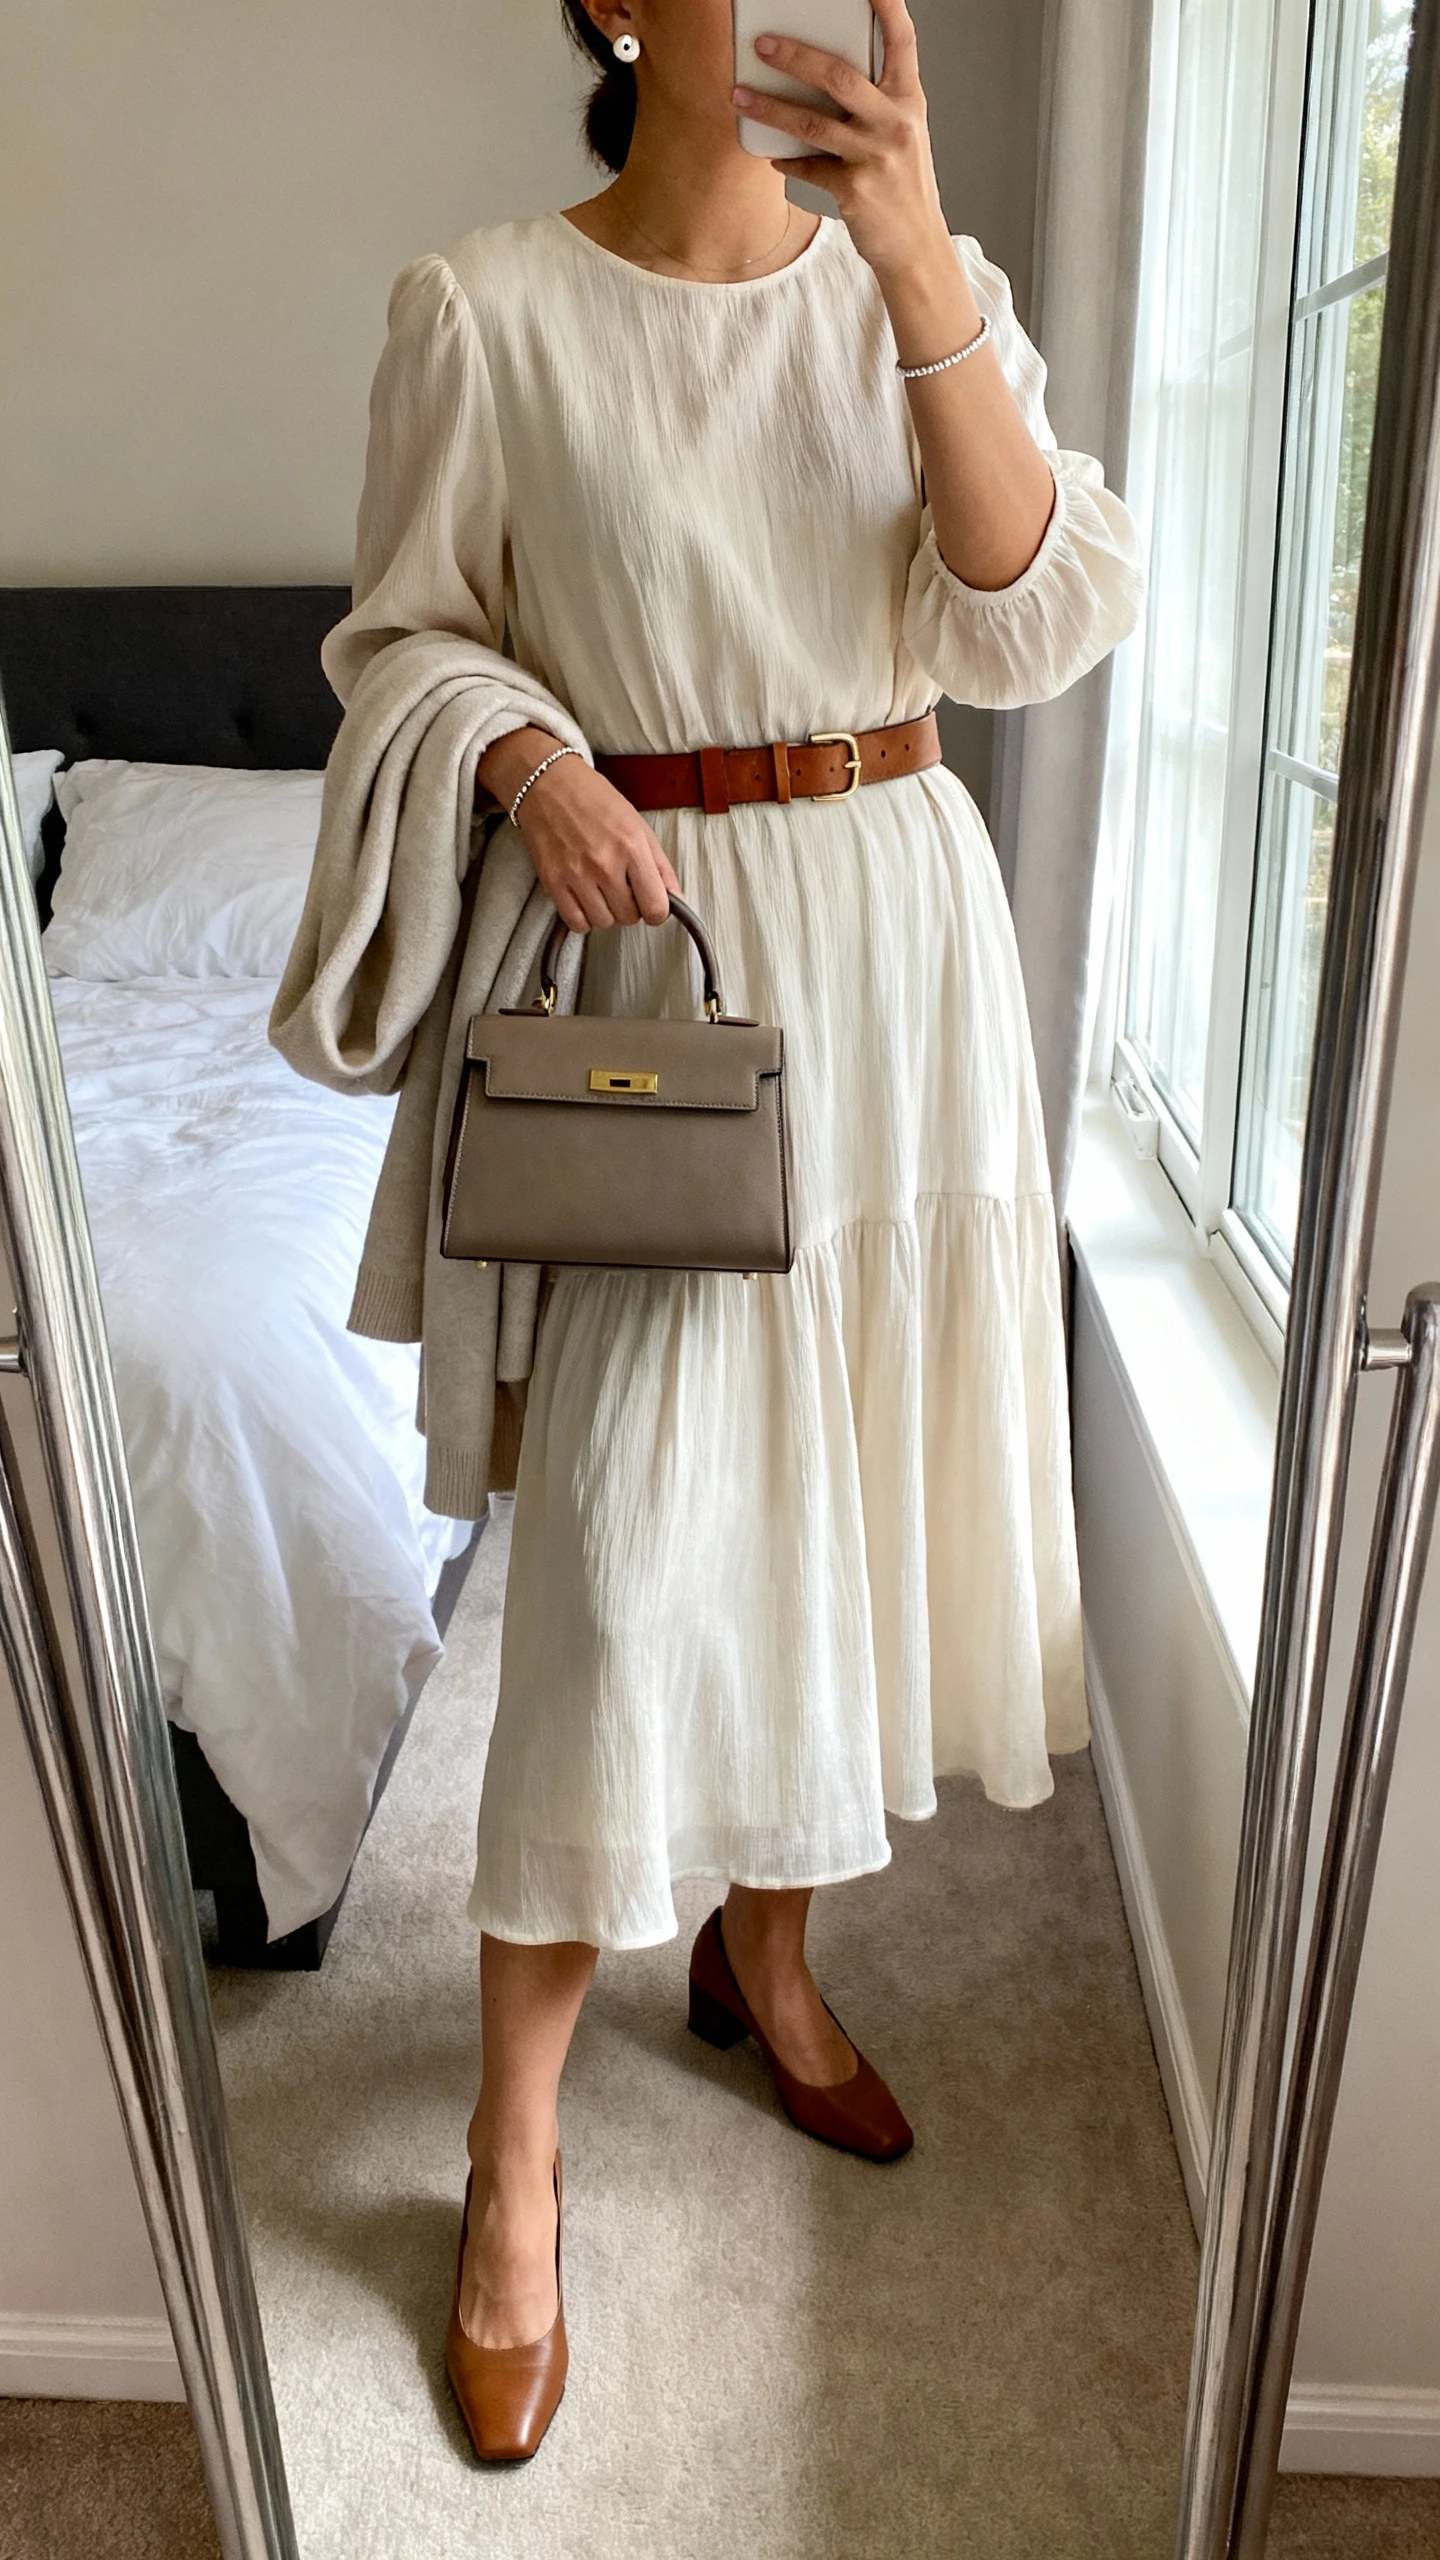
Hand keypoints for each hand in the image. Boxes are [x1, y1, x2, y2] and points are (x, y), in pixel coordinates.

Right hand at [478, 727, 680, 934]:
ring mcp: (576, 874)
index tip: (651, 903)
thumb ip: (659, 864)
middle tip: (621, 885)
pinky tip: (583, 896)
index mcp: (632, 846)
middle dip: (630, 906)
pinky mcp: (552, 881)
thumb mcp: (637, 824)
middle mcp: (605, 864)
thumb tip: (675, 900)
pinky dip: (582, 916)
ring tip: (600, 887)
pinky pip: (576, 922)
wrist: (547, 783)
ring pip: (603, 923)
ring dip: (606, 911)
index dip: (657, 910)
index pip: (656, 907)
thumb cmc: (594, 800)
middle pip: (629, 917)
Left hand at [732, 0, 951, 285]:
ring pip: (813, 123)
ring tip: (740, 96)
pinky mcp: (856, 190)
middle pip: (839, 76)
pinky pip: (809, 167)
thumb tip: (814, 73)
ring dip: (771, 108)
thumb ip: (871, 101)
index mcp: (910, 100)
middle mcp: (896, 122)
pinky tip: (772, 153)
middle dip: (796, 56)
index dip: (886, 5)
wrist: (916, 247)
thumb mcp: (900, 134)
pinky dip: (787, 160)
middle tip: (762, 44)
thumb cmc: (902, 185)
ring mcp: (877, 156)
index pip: (901, 40)